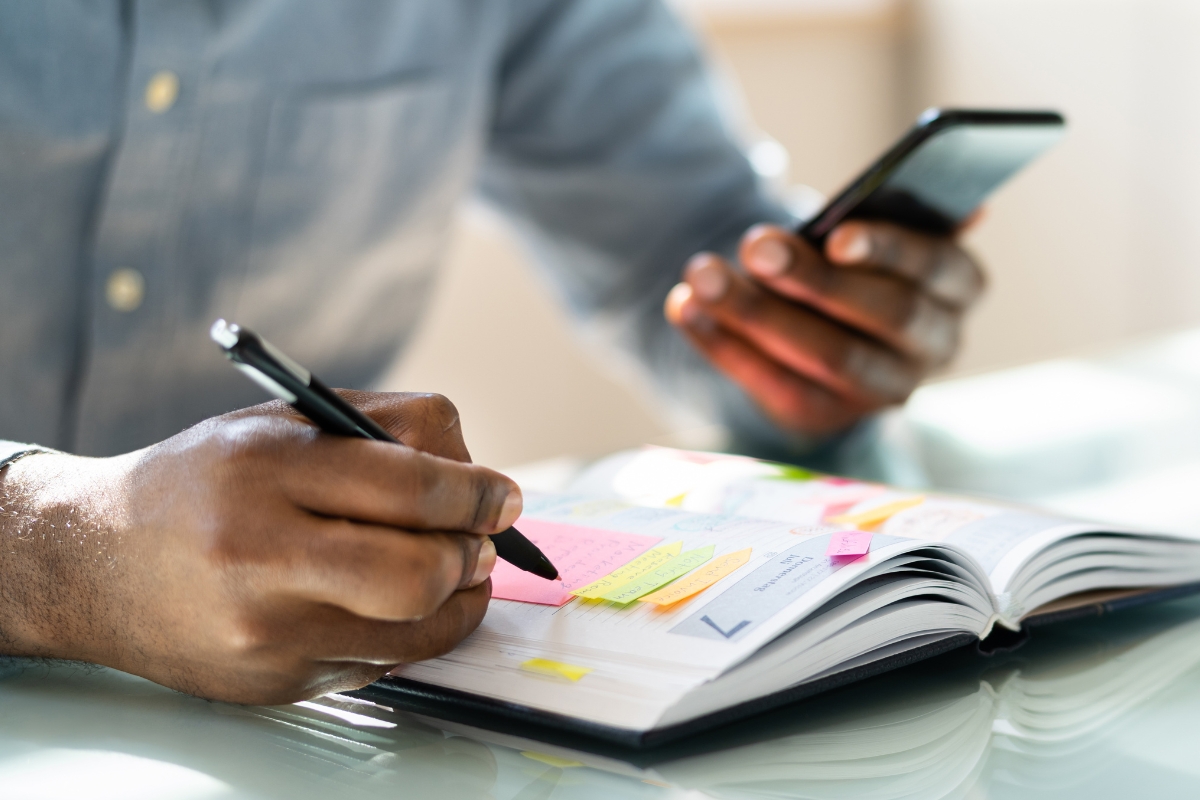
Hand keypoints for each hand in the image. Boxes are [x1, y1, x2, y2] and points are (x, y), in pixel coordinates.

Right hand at [0, 392, 519, 703]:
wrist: (92, 564)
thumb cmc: (200, 483)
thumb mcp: (279, 424)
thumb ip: (383, 430)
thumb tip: (477, 475)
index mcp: (265, 468)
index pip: (410, 484)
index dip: (478, 492)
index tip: (505, 496)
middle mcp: (260, 554)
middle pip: (419, 571)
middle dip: (472, 552)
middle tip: (482, 539)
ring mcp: (265, 631)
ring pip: (413, 630)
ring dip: (459, 598)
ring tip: (457, 569)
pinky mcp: (273, 682)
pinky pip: (381, 663)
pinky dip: (412, 631)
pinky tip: (402, 603)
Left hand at [665, 221, 984, 435]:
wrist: (825, 322)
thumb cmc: (854, 257)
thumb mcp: (873, 230)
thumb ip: (892, 214)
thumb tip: (963, 208)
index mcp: (958, 285)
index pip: (935, 266)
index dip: (888, 250)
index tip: (836, 236)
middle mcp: (934, 344)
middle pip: (883, 314)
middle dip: (813, 280)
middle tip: (756, 247)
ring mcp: (883, 389)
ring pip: (827, 356)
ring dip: (757, 313)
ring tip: (703, 275)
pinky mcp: (826, 416)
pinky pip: (775, 385)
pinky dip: (724, 345)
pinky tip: (685, 307)